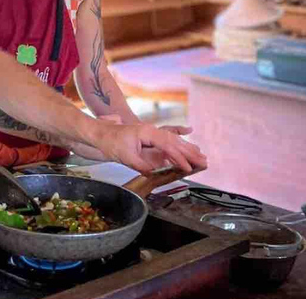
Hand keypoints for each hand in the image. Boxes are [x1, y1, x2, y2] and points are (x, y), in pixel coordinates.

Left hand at [92, 120, 206, 173]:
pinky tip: (189, 152)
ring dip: (188, 150)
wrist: (101, 134)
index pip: (168, 145)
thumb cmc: (111, 143)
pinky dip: (179, 150)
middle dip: (190, 152)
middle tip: (204, 162)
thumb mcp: (126, 157)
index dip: (179, 157)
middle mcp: (152, 131)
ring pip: (174, 142)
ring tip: (202, 158)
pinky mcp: (151, 140)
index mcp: (147, 132)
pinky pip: (169, 144)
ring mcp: (152, 134)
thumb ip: (141, 166)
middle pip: (175, 142)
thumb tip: (154, 174)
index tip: (188, 167)